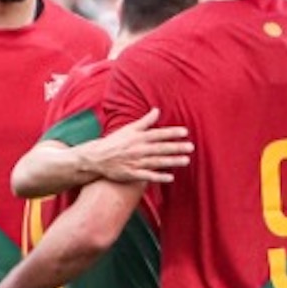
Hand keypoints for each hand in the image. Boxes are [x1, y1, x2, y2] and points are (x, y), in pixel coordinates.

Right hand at [77, 109, 192, 184]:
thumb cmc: (114, 142)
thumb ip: (145, 121)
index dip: (171, 133)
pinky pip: (147, 176)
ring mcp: (134, 162)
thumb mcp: (128, 129)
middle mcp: (137, 149)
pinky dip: (158, 177)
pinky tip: (170, 177)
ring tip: (186, 160)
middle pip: (160, 148)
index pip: (157, 134)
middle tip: (190, 147)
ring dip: (171, 161)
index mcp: (137, 137)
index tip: (185, 132)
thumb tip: (157, 110)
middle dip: (176, 147)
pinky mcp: (131, 174)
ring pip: (156, 162)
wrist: (96, 158)